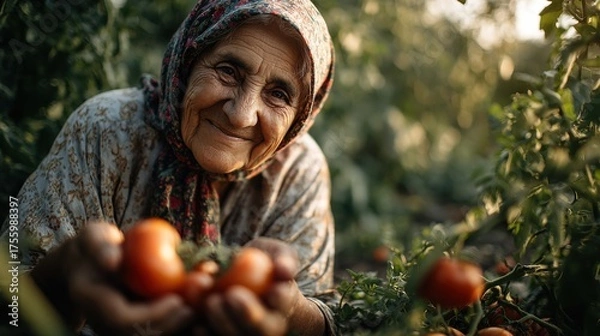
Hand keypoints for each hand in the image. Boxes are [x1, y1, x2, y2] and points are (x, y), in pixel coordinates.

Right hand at [30, 221, 192, 334]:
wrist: (88, 263)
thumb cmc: (95, 244)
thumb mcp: (93, 237)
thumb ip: (100, 246)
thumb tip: (113, 260)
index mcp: (92, 301)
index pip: (122, 319)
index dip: (152, 314)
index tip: (177, 299)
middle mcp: (102, 321)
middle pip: (136, 335)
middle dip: (168, 324)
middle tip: (194, 309)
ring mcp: (114, 327)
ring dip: (173, 326)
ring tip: (197, 309)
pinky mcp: (129, 325)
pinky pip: (152, 330)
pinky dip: (173, 322)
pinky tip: (193, 309)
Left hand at [192, 238, 324, 335]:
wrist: (250, 279)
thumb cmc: (265, 263)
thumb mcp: (278, 254)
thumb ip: (284, 259)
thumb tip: (283, 270)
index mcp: (284, 303)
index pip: (284, 303)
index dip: (279, 298)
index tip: (271, 289)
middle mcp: (269, 325)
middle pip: (261, 329)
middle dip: (247, 314)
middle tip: (231, 294)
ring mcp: (246, 333)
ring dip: (223, 323)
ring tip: (211, 302)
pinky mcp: (226, 334)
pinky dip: (208, 334)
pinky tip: (197, 324)